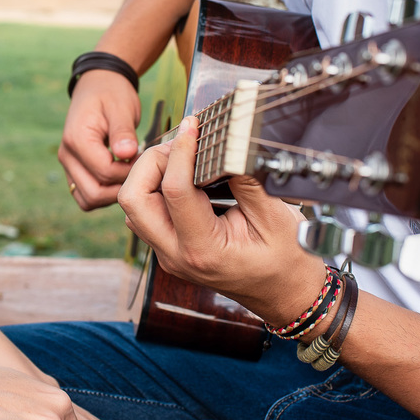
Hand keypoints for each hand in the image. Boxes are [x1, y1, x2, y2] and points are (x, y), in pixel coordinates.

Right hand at [59, 70, 140, 210]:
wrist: (98, 85)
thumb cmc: (112, 94)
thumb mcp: (121, 107)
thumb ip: (123, 132)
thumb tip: (127, 153)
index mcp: (77, 139)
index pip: (104, 172)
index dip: (128, 172)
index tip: (144, 160)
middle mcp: (67, 156)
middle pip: (94, 193)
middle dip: (121, 188)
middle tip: (139, 172)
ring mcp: (68, 165)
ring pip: (88, 199)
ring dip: (112, 195)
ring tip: (130, 176)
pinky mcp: (74, 171)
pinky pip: (85, 195)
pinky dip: (103, 194)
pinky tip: (120, 179)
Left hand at [117, 116, 322, 324]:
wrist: (285, 294)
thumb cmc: (287, 261)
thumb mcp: (275, 217)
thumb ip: (246, 179)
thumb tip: (225, 143)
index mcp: (203, 250)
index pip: (174, 191)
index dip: (181, 151)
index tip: (193, 125)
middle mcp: (175, 255)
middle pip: (133, 200)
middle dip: (150, 162)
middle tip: (182, 142)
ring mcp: (168, 253)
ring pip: (133, 206)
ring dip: (150, 174)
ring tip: (185, 154)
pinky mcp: (168, 247)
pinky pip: (146, 212)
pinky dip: (156, 186)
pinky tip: (185, 172)